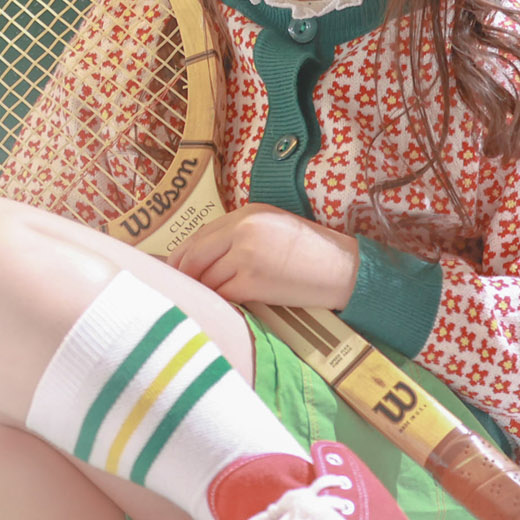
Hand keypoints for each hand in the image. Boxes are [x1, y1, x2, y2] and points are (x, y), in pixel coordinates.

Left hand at [167, 204, 359, 309]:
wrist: (344, 269)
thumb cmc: (312, 250)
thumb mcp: (274, 225)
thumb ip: (240, 233)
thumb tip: (205, 255)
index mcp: (247, 213)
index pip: (199, 235)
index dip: (182, 255)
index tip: (175, 268)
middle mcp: (242, 231)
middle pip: (194, 256)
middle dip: (184, 275)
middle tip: (180, 289)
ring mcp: (245, 256)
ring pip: (205, 277)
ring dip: (204, 290)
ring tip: (204, 299)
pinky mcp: (252, 283)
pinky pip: (221, 294)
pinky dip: (219, 301)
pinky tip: (223, 306)